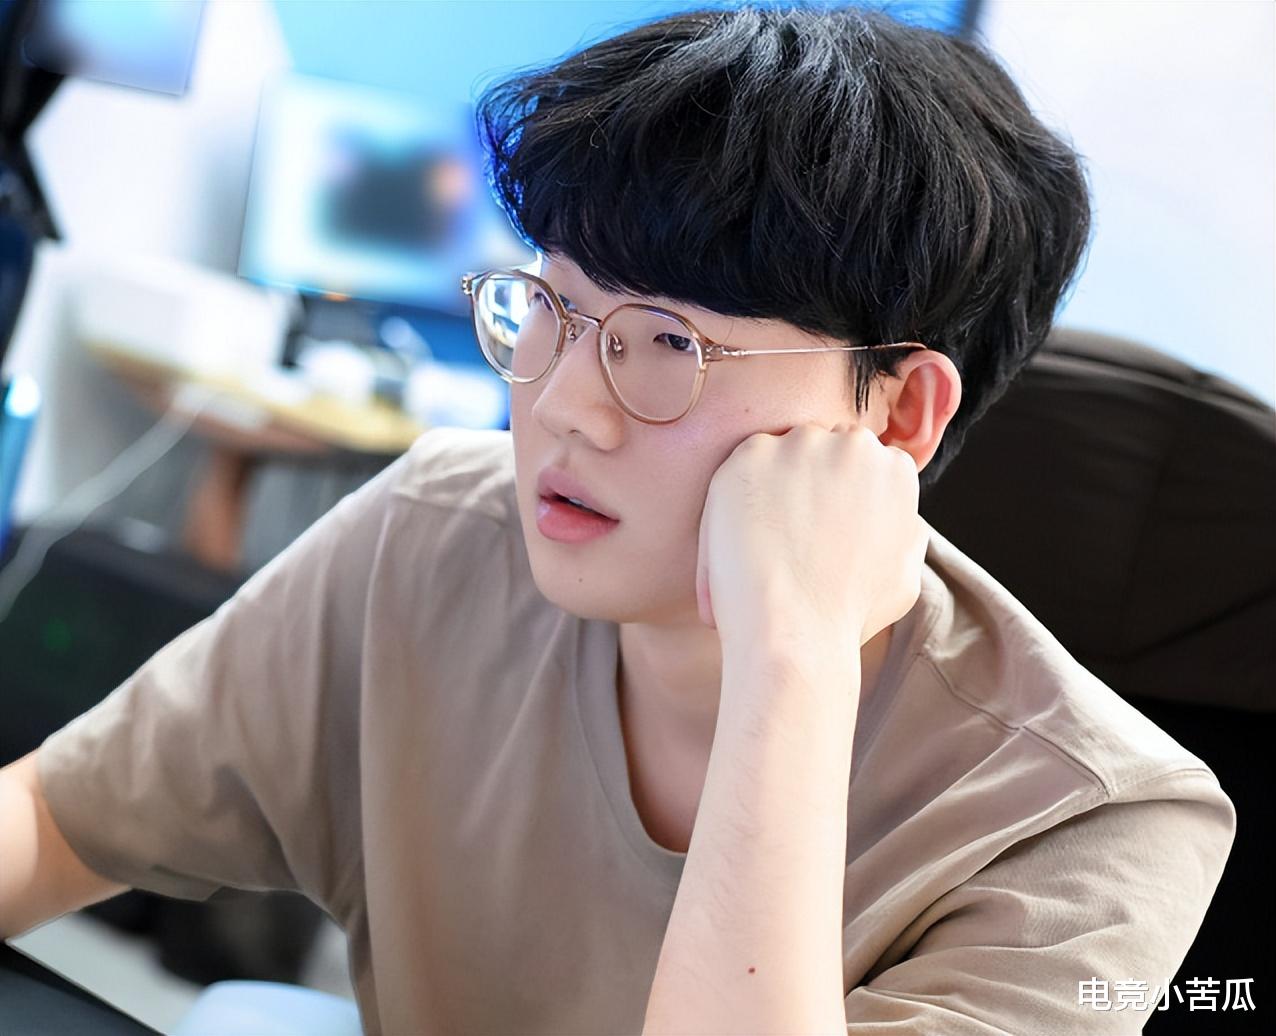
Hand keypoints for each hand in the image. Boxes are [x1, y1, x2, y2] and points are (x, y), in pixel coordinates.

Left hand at [695, 422, 927, 651]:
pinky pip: (742, 467)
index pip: (859, 463)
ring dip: (772, 486)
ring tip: (766, 542)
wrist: (794, 631)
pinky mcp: (751, 455)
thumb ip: (904, 530)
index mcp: (894, 468)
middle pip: (821, 449)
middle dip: (807, 482)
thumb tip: (900, 515)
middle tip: (792, 534)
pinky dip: (735, 498)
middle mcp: (852, 445)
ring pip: (781, 455)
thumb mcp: (906, 572)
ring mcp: (800, 445)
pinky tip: (743, 538)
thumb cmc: (850, 614)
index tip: (821, 526)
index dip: (836, 495)